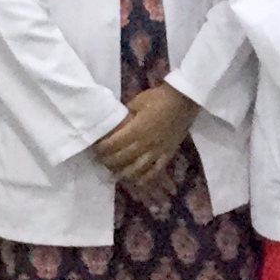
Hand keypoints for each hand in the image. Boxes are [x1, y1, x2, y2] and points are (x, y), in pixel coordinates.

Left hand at [93, 86, 199, 206]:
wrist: (184, 100)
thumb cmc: (159, 98)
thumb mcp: (137, 101)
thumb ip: (126, 113)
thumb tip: (116, 121)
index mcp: (136, 129)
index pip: (113, 144)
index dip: (102, 149)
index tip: (95, 149)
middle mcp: (145, 143)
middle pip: (122, 158)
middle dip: (109, 162)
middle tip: (101, 162)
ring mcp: (157, 150)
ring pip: (137, 168)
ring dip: (124, 174)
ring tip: (115, 175)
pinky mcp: (167, 153)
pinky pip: (156, 170)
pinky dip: (146, 178)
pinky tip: (137, 182)